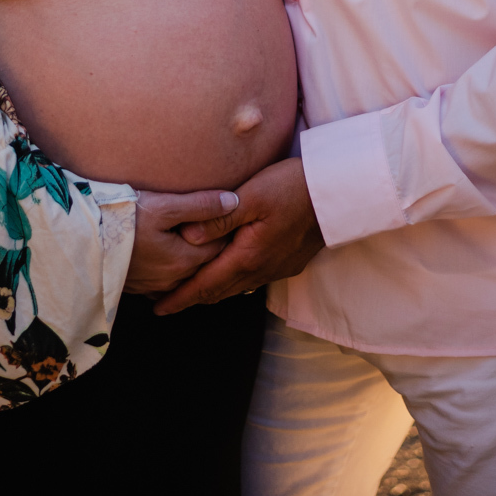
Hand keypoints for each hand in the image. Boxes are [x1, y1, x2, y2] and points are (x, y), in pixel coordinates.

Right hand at [124, 188, 238, 296]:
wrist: (81, 240)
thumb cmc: (122, 218)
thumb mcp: (163, 205)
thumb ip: (201, 204)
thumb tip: (234, 201)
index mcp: (185, 260)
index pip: (221, 244)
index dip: (229, 227)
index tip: (234, 211)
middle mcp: (174, 279)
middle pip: (205, 261)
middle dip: (214, 243)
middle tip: (222, 221)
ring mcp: (155, 286)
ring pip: (186, 272)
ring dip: (194, 256)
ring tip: (197, 234)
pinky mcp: (138, 287)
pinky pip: (167, 280)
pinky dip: (174, 267)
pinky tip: (172, 252)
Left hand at [152, 158, 323, 315]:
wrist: (336, 191)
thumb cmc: (292, 187)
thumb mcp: (252, 196)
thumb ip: (219, 218)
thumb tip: (186, 238)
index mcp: (248, 256)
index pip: (206, 285)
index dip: (181, 298)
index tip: (158, 308)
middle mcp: (261, 269)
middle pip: (219, 292)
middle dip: (191, 298)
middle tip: (165, 302)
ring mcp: (276, 267)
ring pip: (235, 288)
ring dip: (211, 291)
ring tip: (190, 290)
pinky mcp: (287, 261)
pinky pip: (251, 280)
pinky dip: (231, 282)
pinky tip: (227, 273)